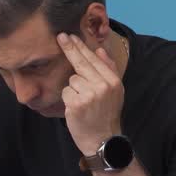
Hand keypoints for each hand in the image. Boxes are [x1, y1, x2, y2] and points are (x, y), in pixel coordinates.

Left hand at [57, 33, 123, 153]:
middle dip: (70, 49)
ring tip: (83, 103)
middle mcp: (102, 86)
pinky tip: (77, 109)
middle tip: (61, 36)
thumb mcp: (115, 91)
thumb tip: (99, 50)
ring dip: (74, 89)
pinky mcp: (76, 104)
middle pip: (80, 64)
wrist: (103, 140)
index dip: (80, 47)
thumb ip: (109, 69)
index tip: (70, 36)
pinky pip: (66, 92)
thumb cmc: (106, 114)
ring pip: (72, 80)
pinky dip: (68, 100)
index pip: (93, 60)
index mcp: (112, 81)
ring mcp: (89, 95)